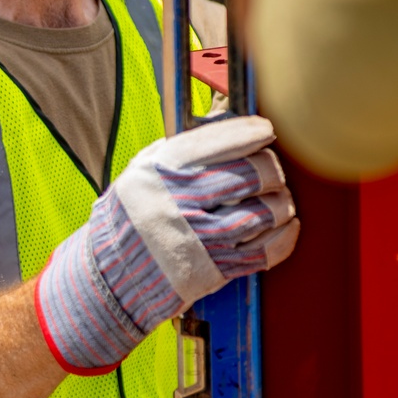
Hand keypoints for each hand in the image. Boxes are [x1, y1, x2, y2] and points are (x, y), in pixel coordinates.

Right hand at [34, 115, 298, 374]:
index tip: (265, 131)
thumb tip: (224, 120)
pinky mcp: (216, 270)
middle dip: (270, 167)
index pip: (220, 141)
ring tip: (275, 198)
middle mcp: (182, 203)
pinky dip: (286, 235)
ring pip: (267, 211)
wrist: (111, 277)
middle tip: (269, 169)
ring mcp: (201, 239)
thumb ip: (181, 147)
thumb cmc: (130, 217)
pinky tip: (285, 224)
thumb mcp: (143, 171)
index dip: (251, 132)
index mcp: (162, 172)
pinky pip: (267, 251)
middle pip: (252, 174)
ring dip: (280, 201)